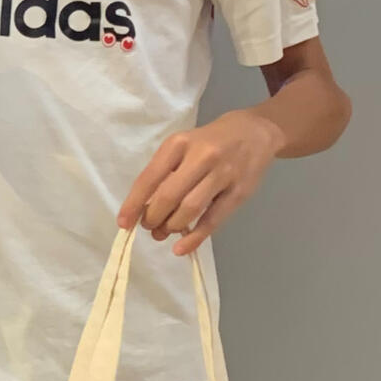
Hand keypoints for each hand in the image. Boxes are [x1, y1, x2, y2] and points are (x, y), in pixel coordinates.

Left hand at [117, 108, 282, 256]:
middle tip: (149, 227)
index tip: (123, 223)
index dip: (134, 203)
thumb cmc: (210, 141)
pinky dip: (195, 237)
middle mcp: (201, 157)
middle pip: (169, 196)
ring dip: (171, 226)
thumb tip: (143, 207)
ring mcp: (222, 174)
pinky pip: (213, 219)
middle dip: (153, 218)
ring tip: (163, 233)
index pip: (150, 177)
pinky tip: (181, 248)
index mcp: (179, 144)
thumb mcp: (183, 145)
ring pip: (190, 209)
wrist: (256, 132)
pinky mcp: (239, 192)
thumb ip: (165, 172)